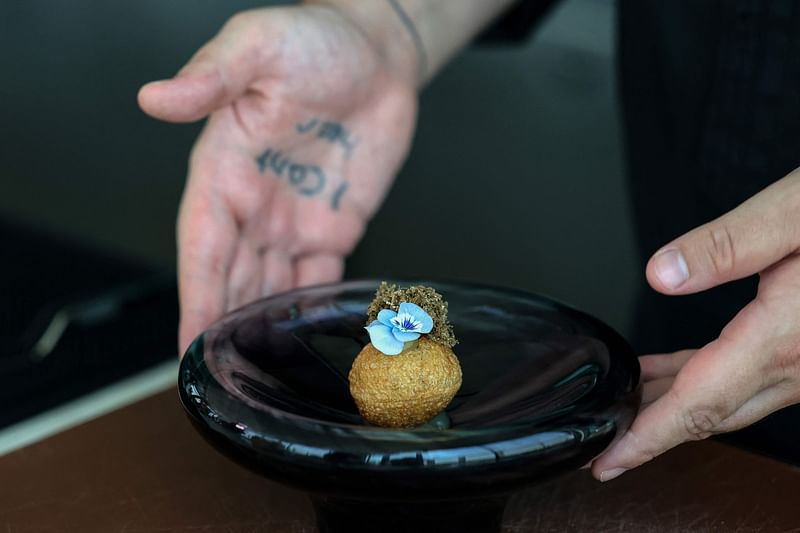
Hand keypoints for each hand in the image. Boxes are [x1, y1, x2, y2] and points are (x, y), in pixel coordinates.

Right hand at [138, 4, 418, 351]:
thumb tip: (156, 97)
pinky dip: (311, 307)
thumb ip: (211, 75)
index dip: (196, 295)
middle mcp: (255, 203)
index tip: (187, 344)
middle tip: (220, 380)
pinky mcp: (336, 225)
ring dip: (262, 327)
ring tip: (257, 373)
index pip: (203, 245)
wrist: (377, 54)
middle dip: (224, 326)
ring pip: (272, 285)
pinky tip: (304, 338)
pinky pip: (321, 276)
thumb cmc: (314, 41)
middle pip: (234, 277)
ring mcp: (295, 219)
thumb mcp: (257, 45)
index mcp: (225, 168)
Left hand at [592, 169, 799, 481]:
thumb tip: (662, 274)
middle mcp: (799, 365)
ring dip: (673, 405)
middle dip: (652, 430)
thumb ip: (727, 245)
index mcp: (784, 338)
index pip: (699, 405)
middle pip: (709, 414)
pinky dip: (700, 381)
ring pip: (727, 400)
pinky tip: (668, 370)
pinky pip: (747, 380)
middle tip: (604, 438)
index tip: (610, 460)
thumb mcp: (795, 214)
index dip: (649, 438)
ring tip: (624, 402)